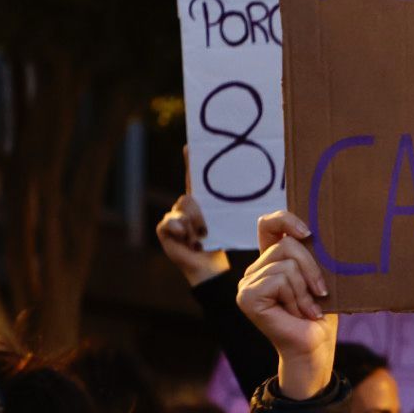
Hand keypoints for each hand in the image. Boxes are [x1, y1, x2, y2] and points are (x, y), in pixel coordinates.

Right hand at [155, 149, 228, 286]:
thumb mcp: (228, 222)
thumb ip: (230, 207)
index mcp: (202, 201)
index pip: (195, 178)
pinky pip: (171, 222)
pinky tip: (188, 241)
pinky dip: (180, 231)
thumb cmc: (222, 243)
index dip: (191, 161)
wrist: (209, 266)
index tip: (189, 146)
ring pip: (182, 207)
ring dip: (193, 225)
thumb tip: (248, 193)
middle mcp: (186, 206)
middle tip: (206, 231)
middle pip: (189, 196)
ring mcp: (174, 216)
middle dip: (199, 214)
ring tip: (200, 239)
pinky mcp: (165, 229)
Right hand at [237, 210, 336, 398]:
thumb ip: (309, 254)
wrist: (315, 347)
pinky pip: (279, 279)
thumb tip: (314, 231)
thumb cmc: (319, 314)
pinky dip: (296, 297)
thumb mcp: (318, 277)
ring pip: (286, 264)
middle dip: (312, 269)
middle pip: (286, 244)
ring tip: (307, 308)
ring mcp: (247, 283)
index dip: (285, 219)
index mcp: (271, 262)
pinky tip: (297, 313)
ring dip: (305, 289)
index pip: (268, 224)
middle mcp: (255, 270)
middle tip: (320, 294)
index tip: (309, 233)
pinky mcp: (247, 296)